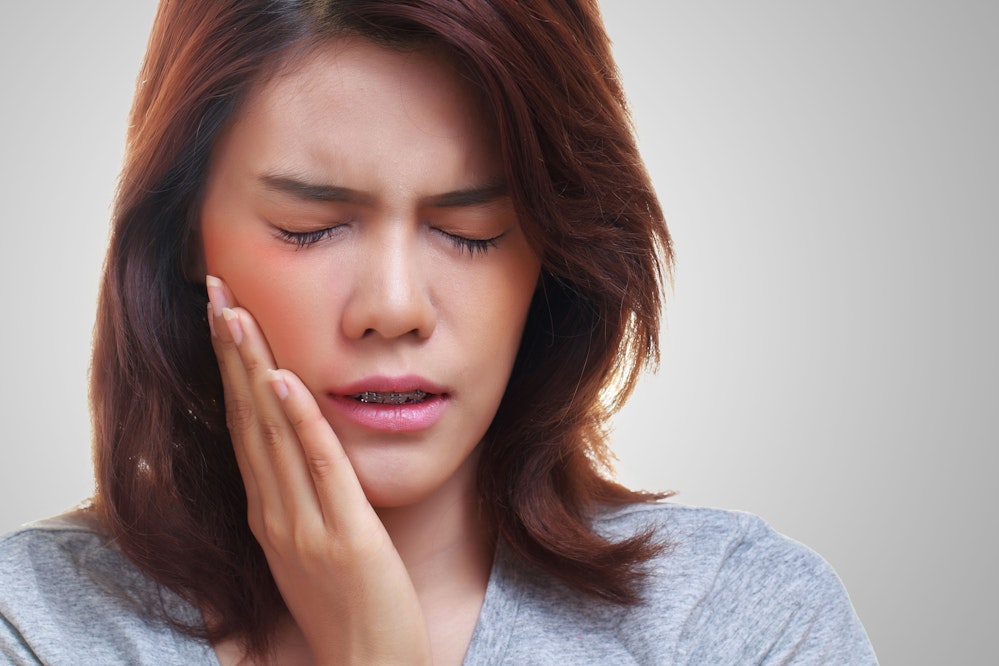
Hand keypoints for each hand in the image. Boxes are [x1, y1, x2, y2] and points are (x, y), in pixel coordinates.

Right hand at [206, 275, 431, 664]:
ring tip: (236, 314)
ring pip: (270, 433)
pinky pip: (318, 468)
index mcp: (268, 509)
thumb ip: (299, 498)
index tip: (223, 314)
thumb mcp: (311, 545)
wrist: (367, 665)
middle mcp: (274, 511)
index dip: (230, 368)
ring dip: (252, 369)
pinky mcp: (343, 535)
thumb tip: (292, 454)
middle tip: (215, 289)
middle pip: (245, 416)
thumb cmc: (345, 606)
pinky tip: (283, 382)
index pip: (242, 424)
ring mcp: (303, 523)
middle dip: (230, 350)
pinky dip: (298, 422)